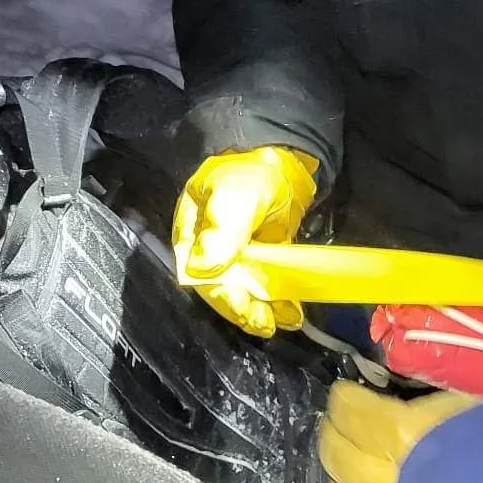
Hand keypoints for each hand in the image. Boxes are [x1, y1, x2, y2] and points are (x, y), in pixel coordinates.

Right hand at [173, 145, 317, 336]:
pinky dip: (277, 301)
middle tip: (267, 324)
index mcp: (192, 236)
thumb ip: (222, 233)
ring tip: (284, 320)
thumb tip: (201, 270)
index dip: (223, 298)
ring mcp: (238, 257)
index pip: (201, 278)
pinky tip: (290, 312)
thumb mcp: (234, 198)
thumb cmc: (249, 173)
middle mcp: (210, 251)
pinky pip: (266, 285)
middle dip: (245, 310)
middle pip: (224, 290)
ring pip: (246, 292)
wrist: (282, 158)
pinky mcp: (261, 258)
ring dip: (263, 311)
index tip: (246, 309)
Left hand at [319, 384, 479, 482]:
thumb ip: (428, 412)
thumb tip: (410, 408)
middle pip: (340, 458)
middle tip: (336, 428)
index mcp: (402, 435)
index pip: (353, 414)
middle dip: (332, 439)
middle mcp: (388, 480)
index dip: (343, 403)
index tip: (343, 397)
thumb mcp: (469, 406)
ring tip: (349, 473)